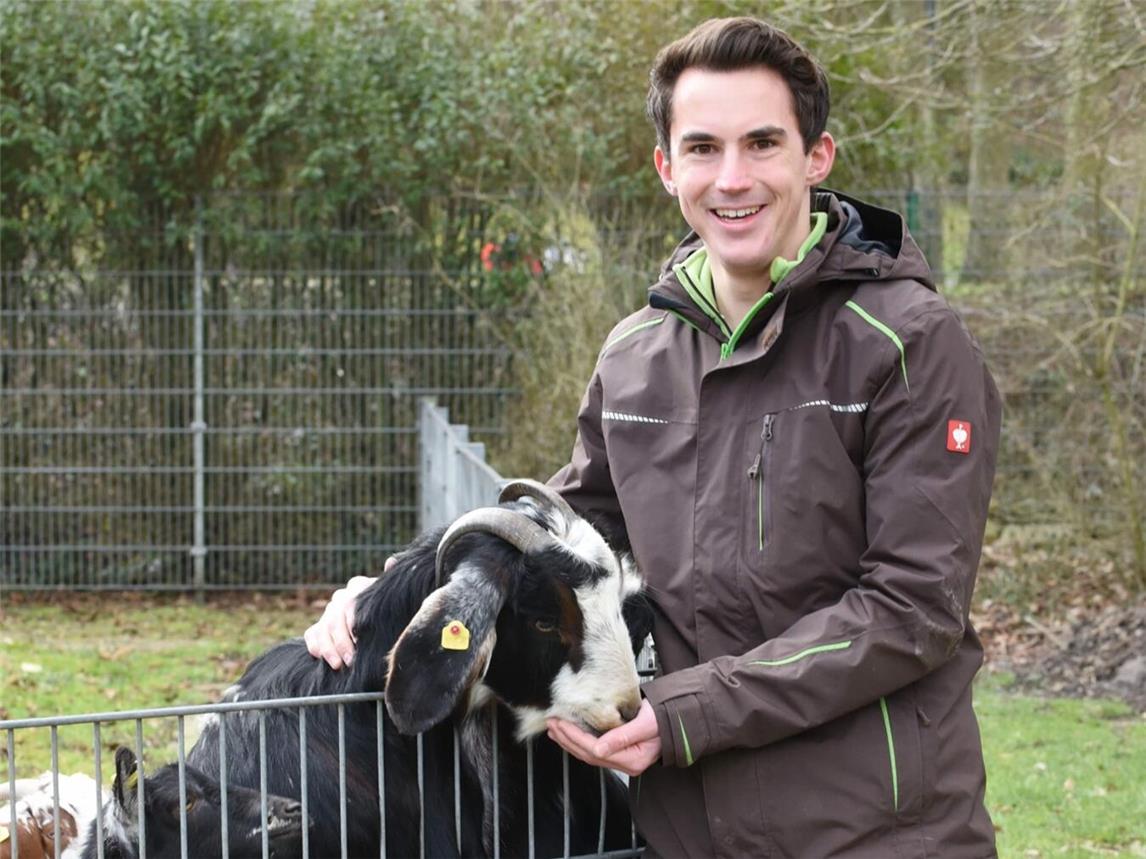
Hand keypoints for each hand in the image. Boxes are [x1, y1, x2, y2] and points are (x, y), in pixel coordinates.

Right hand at [303, 558, 393, 668]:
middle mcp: (341, 597)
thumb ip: (388, 581)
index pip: (349, 604)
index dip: (352, 624)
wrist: (379, 619)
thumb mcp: (389, 597)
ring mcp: (329, 612)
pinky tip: (321, 658)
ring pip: (322, 629)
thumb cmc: (388, 609)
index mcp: (358, 586)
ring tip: (338, 665)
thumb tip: (391, 561)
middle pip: (334, 619)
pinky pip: (311, 635)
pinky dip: (315, 647)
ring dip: (328, 649)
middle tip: (351, 661)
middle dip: (341, 642)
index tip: (359, 641)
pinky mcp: (318, 627)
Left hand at [546, 699, 661, 776]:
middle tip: (551, 723)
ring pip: (589, 754)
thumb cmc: (666, 718)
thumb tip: (598, 749)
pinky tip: (570, 734)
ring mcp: (624, 759)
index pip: (595, 751)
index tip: (561, 723)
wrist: (681, 717)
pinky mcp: (621, 752)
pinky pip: (595, 749)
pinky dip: (580, 741)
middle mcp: (627, 763)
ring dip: (570, 741)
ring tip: (555, 729)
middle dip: (567, 739)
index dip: (574, 737)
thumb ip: (623, 736)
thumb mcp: (646, 724)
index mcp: (633, 759)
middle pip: (589, 755)